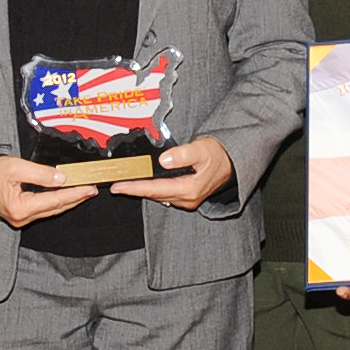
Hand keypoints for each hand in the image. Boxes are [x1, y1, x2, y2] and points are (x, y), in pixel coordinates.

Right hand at [0, 155, 94, 227]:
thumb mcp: (16, 167)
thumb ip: (40, 173)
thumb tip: (62, 178)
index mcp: (20, 208)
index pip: (55, 200)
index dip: (74, 194)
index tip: (89, 188)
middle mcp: (21, 218)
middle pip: (56, 208)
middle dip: (75, 199)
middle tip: (92, 190)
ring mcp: (21, 219)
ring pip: (51, 210)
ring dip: (68, 201)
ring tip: (83, 192)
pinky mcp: (21, 215)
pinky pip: (44, 209)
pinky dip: (57, 202)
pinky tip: (66, 196)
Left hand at [112, 137, 233, 210]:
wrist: (234, 162)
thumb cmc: (219, 154)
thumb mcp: (202, 149)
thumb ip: (182, 154)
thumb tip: (163, 160)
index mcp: (189, 188)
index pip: (155, 189)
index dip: (134, 188)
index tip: (118, 187)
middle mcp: (187, 199)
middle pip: (154, 195)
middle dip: (134, 190)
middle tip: (115, 184)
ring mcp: (188, 200)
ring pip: (159, 196)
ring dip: (142, 190)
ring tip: (124, 184)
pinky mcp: (188, 197)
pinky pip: (165, 195)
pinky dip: (152, 190)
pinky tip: (144, 184)